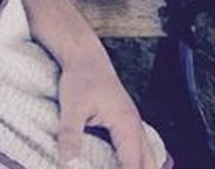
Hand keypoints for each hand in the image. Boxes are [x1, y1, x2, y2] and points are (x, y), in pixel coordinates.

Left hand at [57, 54, 153, 168]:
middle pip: (149, 165)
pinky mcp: (127, 125)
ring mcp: (134, 126)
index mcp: (126, 125)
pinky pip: (141, 150)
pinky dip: (137, 164)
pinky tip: (126, 167)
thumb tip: (66, 160)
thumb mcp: (72, 106)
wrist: (85, 57)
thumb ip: (70, 134)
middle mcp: (136, 127)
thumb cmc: (80, 78)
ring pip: (149, 158)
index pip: (133, 165)